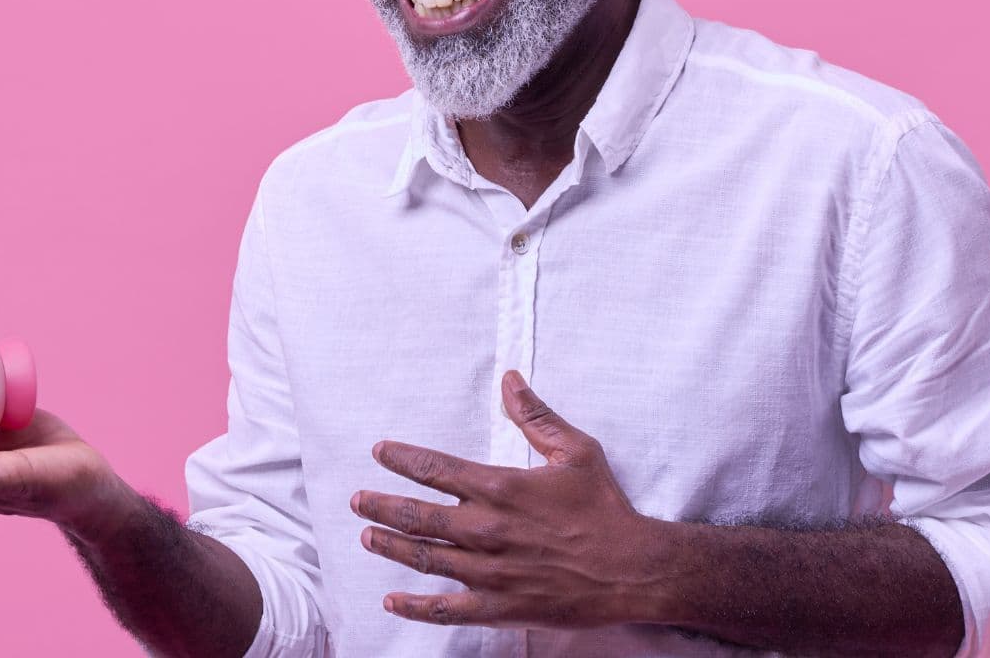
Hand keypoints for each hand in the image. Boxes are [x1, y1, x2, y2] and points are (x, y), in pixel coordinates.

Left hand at [350, 371, 662, 628]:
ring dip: (390, 544)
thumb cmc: (605, 508)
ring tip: (367, 534)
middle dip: (381, 503)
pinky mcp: (498, 605)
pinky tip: (391, 600)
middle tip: (357, 498)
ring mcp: (488, 570)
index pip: (435, 468)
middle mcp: (485, 529)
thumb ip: (536, 416)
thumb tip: (510, 379)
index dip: (402, 458)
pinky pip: (445, 610)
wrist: (633, 569)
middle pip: (416, 514)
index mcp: (500, 487)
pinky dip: (413, 606)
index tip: (380, 452)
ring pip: (423, 557)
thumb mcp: (576, 451)